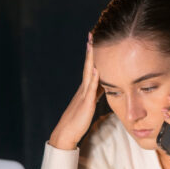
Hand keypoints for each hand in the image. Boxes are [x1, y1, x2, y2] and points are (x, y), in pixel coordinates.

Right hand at [49, 33, 100, 149]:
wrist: (66, 134)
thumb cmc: (77, 122)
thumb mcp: (89, 105)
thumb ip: (95, 94)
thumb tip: (104, 86)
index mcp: (85, 90)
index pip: (91, 68)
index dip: (93, 55)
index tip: (95, 40)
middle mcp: (83, 89)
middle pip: (88, 66)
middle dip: (91, 50)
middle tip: (92, 34)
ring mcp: (84, 96)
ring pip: (89, 74)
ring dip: (91, 59)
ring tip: (93, 44)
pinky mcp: (86, 105)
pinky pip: (91, 90)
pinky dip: (94, 79)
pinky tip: (98, 69)